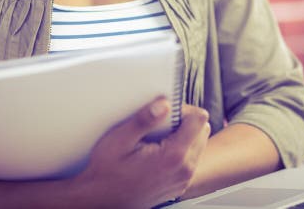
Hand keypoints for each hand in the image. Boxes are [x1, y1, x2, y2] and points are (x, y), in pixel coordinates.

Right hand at [67, 97, 210, 207]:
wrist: (101, 202)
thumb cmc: (106, 173)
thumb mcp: (118, 140)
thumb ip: (143, 120)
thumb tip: (163, 104)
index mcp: (173, 156)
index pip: (199, 119)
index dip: (183, 109)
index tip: (166, 111)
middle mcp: (184, 169)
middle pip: (202, 130)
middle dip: (185, 121)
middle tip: (160, 124)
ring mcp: (183, 179)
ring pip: (199, 144)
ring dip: (184, 136)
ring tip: (157, 139)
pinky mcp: (179, 185)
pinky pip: (191, 159)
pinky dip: (180, 151)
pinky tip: (158, 152)